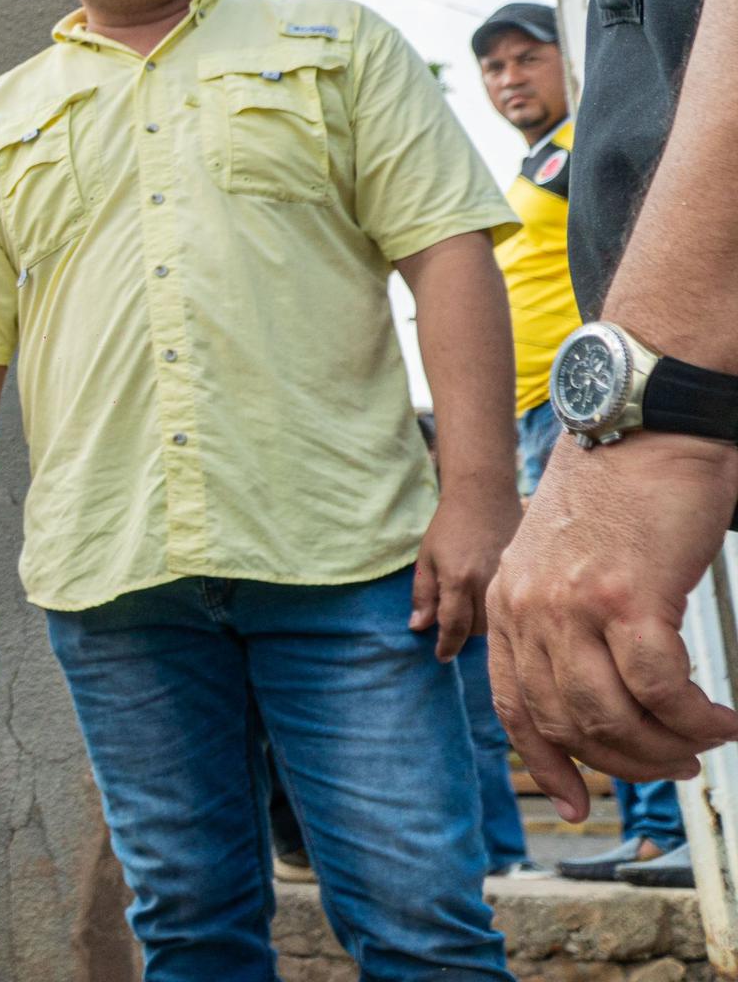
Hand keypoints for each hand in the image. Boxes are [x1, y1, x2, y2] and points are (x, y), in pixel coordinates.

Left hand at [411, 475, 521, 662]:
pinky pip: (511, 606)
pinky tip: (489, 602)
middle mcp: (486, 584)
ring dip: (481, 624)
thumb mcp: (426, 559)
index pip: (454, 627)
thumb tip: (418, 627)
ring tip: (469, 610)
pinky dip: (499, 611)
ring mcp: (509, 580)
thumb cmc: (449, 527)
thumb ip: (423, 595)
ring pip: (497, 621)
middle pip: (477, 629)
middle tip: (451, 627)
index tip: (441, 657)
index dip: (446, 646)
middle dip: (462, 633)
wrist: (484, 496)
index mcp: (458, 580)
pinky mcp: (524, 575)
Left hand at [489, 432, 737, 820]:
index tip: (573, 801)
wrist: (644, 424)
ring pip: (613, 716)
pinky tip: (723, 720)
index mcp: (508, 601)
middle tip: (672, 766)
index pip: (514, 706)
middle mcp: (528, 608)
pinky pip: (662, 689)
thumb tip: (593, 685)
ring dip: (665, 746)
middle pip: (567, 723)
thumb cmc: (617, 488)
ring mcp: (574, 606)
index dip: (545, 762)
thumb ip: (560, 616)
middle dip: (625, 761)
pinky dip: (696, 718)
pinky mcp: (628, 599)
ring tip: (701, 743)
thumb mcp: (560, 556)